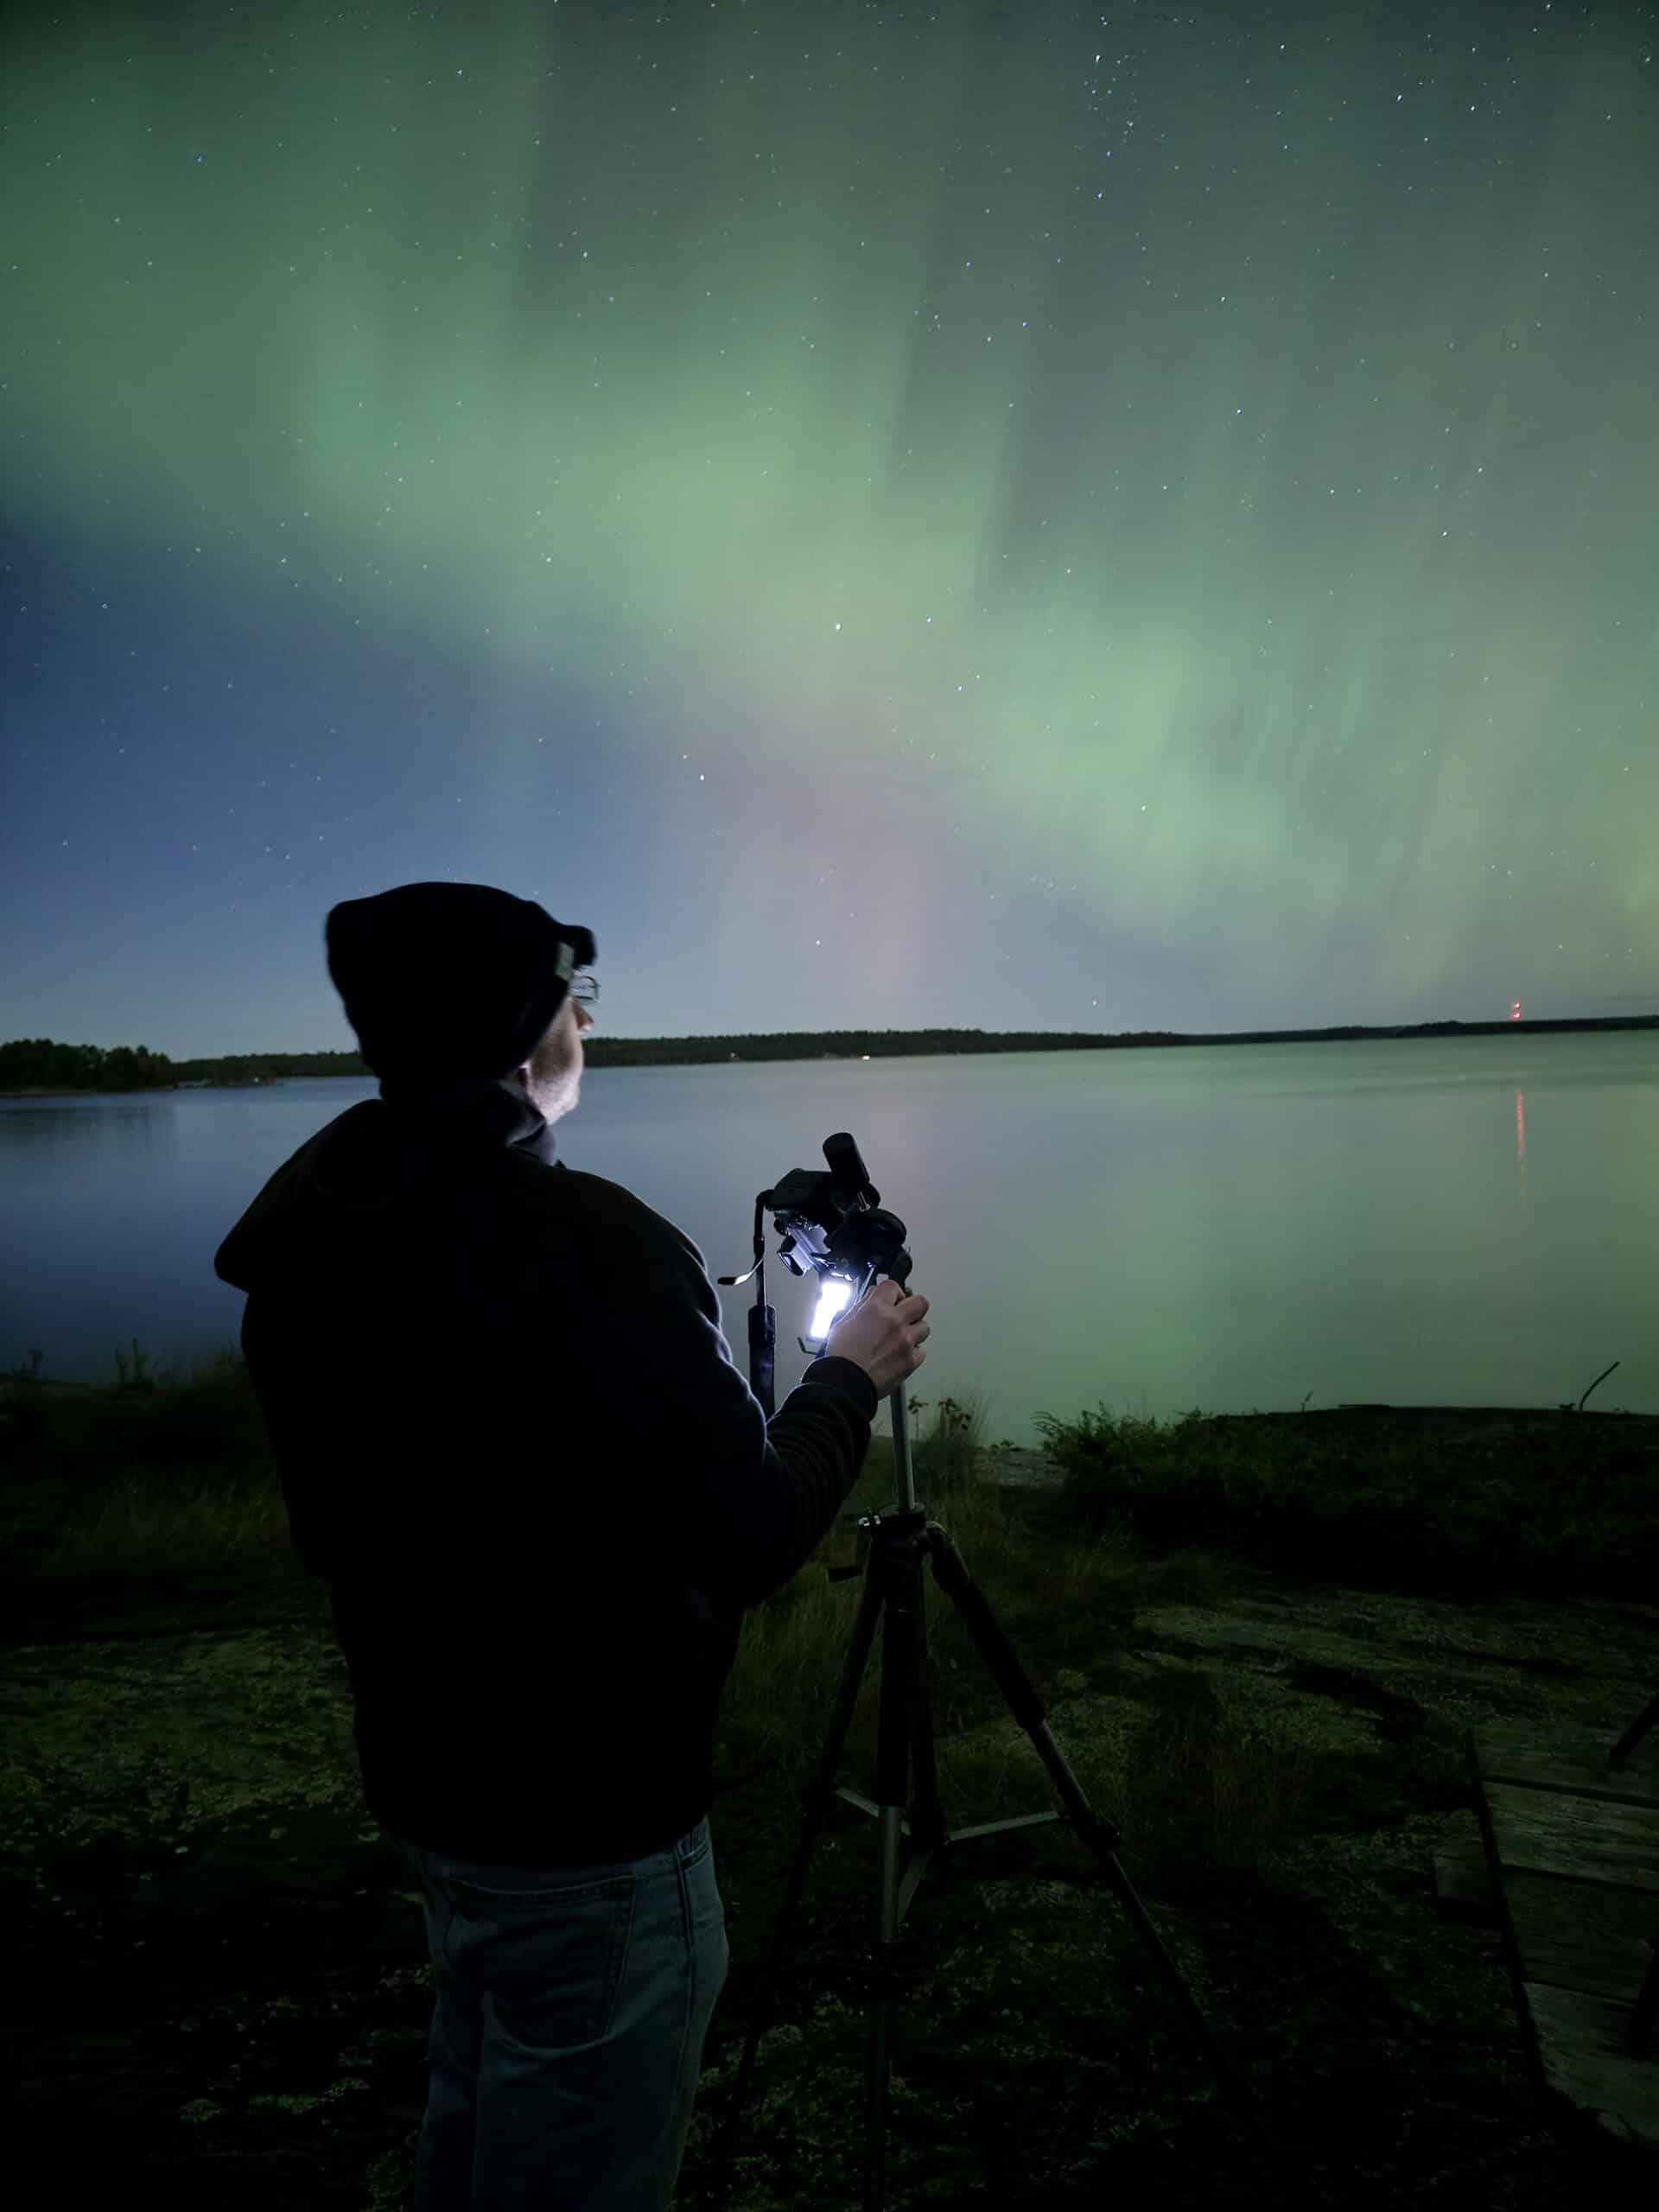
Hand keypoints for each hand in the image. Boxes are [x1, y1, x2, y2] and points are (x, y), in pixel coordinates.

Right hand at [823, 1278, 930, 1398]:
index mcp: (876, 1309)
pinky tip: (900, 1355)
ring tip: (900, 1339)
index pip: (894, 1286)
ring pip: (924, 1327)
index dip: (893, 1293)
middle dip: (913, 1307)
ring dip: (914, 1331)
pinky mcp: (911, 1360)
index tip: (892, 1299)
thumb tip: (873, 1297)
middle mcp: (895, 1322)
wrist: (845, 1383)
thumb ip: (862, 1307)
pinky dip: (913, 1352)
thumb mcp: (844, 1322)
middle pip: (921, 1302)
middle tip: (904, 1315)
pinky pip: (921, 1351)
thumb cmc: (841, 1356)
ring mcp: (906, 1341)